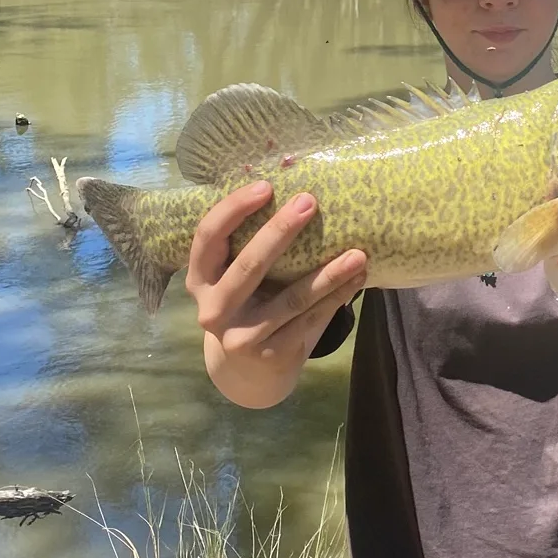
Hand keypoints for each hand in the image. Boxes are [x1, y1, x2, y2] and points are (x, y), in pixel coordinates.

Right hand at [186, 181, 367, 407]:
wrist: (248, 371)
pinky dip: (338, 297)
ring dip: (329, 273)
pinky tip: (358, 277)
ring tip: (358, 253)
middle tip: (309, 202)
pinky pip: (311, 319)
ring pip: (291, 299)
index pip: (207, 237)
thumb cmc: (248, 308)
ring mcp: (241, 336)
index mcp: (199, 279)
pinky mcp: (271, 353)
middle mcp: (213, 309)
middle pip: (248, 265)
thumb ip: (250, 248)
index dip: (233, 209)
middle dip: (279, 231)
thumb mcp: (234, 281)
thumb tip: (299, 197)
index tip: (266, 186)